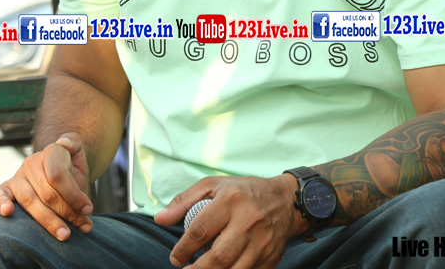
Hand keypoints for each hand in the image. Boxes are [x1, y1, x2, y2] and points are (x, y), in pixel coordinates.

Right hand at [0, 132, 93, 239]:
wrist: (60, 170)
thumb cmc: (71, 168)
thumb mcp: (78, 155)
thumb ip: (74, 145)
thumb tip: (63, 143)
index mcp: (50, 152)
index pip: (59, 176)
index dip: (74, 195)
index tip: (88, 209)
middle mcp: (31, 163)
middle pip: (48, 193)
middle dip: (67, 213)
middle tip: (82, 226)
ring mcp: (18, 176)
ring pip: (29, 199)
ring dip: (48, 220)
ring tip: (64, 234)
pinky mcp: (7, 188)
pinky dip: (1, 203)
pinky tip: (7, 213)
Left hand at [155, 174, 304, 268]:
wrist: (285, 201)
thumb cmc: (243, 192)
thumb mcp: (213, 186)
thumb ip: (184, 201)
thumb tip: (160, 218)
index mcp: (231, 200)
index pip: (201, 230)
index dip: (183, 248)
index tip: (175, 258)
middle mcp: (248, 221)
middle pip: (218, 256)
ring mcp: (262, 242)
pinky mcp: (271, 258)